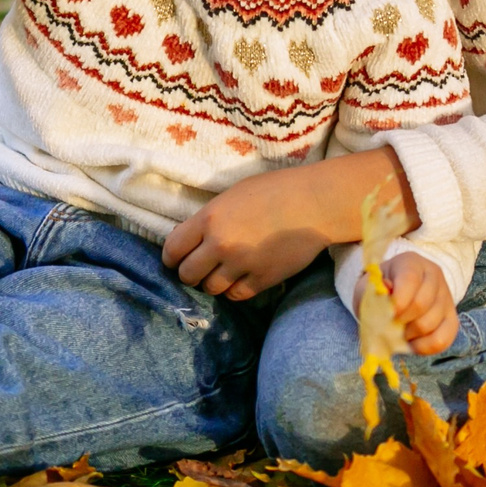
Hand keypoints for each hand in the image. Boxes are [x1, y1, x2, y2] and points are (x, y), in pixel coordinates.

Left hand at [162, 152, 420, 299]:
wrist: (314, 204)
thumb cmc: (274, 190)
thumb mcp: (232, 195)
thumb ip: (210, 218)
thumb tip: (193, 238)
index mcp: (209, 218)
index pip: (173, 249)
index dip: (171, 257)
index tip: (175, 259)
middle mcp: (221, 245)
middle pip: (188, 274)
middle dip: (189, 273)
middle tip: (198, 269)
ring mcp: (241, 265)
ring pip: (211, 289)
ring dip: (213, 283)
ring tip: (221, 274)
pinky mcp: (262, 280)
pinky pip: (236, 295)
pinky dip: (234, 290)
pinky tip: (239, 280)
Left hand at [383, 251, 459, 354]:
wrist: (396, 297)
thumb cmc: (380, 291)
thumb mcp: (369, 287)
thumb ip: (373, 291)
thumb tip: (387, 292)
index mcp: (411, 262)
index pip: (410, 279)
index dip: (398, 301)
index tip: (387, 313)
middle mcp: (434, 276)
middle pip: (422, 304)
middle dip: (401, 321)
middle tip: (390, 324)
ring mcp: (446, 297)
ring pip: (431, 324)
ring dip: (410, 334)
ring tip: (399, 331)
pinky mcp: (452, 319)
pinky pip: (443, 339)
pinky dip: (424, 347)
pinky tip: (412, 343)